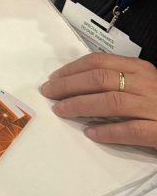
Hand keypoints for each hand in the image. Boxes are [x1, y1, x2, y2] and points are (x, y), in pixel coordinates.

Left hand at [41, 53, 156, 148]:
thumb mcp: (145, 84)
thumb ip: (120, 81)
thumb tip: (79, 83)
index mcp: (141, 69)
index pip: (100, 62)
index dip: (72, 69)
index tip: (54, 78)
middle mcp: (148, 84)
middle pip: (100, 79)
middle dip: (69, 86)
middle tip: (50, 94)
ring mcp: (155, 107)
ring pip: (111, 102)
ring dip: (81, 106)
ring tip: (62, 111)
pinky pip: (131, 130)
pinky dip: (108, 132)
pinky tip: (92, 134)